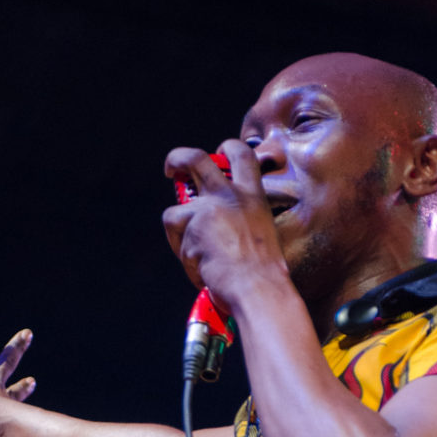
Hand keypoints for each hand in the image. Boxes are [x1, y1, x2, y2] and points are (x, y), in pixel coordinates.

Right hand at [0, 308, 35, 436]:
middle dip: (15, 347)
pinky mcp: (9, 421)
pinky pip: (13, 417)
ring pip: (14, 390)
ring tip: (32, 381)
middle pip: (6, 360)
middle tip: (28, 333)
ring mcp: (3, 402)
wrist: (2, 430)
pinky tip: (21, 420)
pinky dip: (16, 416)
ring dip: (22, 385)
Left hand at [162, 139, 286, 309]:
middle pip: (195, 159)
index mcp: (253, 195)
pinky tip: (205, 271)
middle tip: (172, 169)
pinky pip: (178, 244)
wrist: (258, 288)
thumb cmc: (264, 272)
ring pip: (174, 215)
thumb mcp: (262, 231)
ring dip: (180, 238)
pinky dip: (188, 261)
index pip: (241, 154)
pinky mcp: (191, 228)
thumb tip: (213, 223)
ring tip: (201, 260)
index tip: (217, 152)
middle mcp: (229, 195)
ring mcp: (208, 210)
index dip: (227, 148)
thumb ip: (239, 218)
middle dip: (178, 159)